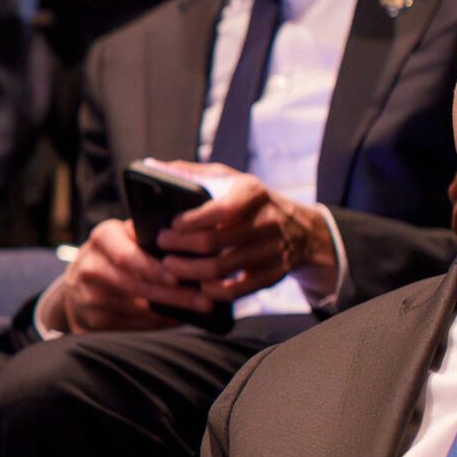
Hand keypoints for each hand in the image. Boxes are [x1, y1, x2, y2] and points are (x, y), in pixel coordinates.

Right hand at [41, 218, 213, 334]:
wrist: (76, 285)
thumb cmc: (113, 254)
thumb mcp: (125, 235)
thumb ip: (149, 236)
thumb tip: (191, 246)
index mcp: (102, 237)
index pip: (126, 256)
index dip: (152, 269)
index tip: (177, 278)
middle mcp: (90, 266)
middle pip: (135, 285)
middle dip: (173, 295)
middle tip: (203, 301)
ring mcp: (89, 296)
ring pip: (137, 308)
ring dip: (170, 311)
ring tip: (197, 310)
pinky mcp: (93, 320)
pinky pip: (133, 324)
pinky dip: (157, 322)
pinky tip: (174, 317)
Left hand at [154, 167, 334, 301]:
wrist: (303, 230)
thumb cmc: (254, 202)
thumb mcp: (233, 179)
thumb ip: (194, 173)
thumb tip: (153, 165)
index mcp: (253, 194)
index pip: (219, 209)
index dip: (190, 221)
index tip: (172, 224)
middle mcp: (265, 222)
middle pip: (211, 242)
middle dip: (178, 245)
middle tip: (162, 244)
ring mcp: (270, 251)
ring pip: (219, 268)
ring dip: (187, 270)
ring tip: (170, 265)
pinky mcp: (272, 275)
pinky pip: (236, 291)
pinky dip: (212, 290)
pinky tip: (198, 283)